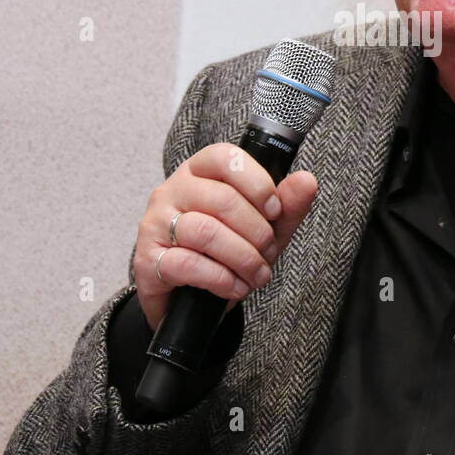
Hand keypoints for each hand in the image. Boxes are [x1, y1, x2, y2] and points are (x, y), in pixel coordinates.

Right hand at [133, 142, 317, 331]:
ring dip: (242, 258)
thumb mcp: (264, 229)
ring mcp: (155, 223)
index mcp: (200, 172)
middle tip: (268, 252)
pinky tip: (234, 286)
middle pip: (221, 199)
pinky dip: (221, 278)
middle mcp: (172, 190)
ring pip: (206, 231)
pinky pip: (188, 263)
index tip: (274, 209)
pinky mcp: (147, 258)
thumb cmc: (224, 253)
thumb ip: (286, 206)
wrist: (187, 298)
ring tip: (256, 274)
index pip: (225, 157)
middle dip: (256, 231)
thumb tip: (307, 181)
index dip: (256, 182)